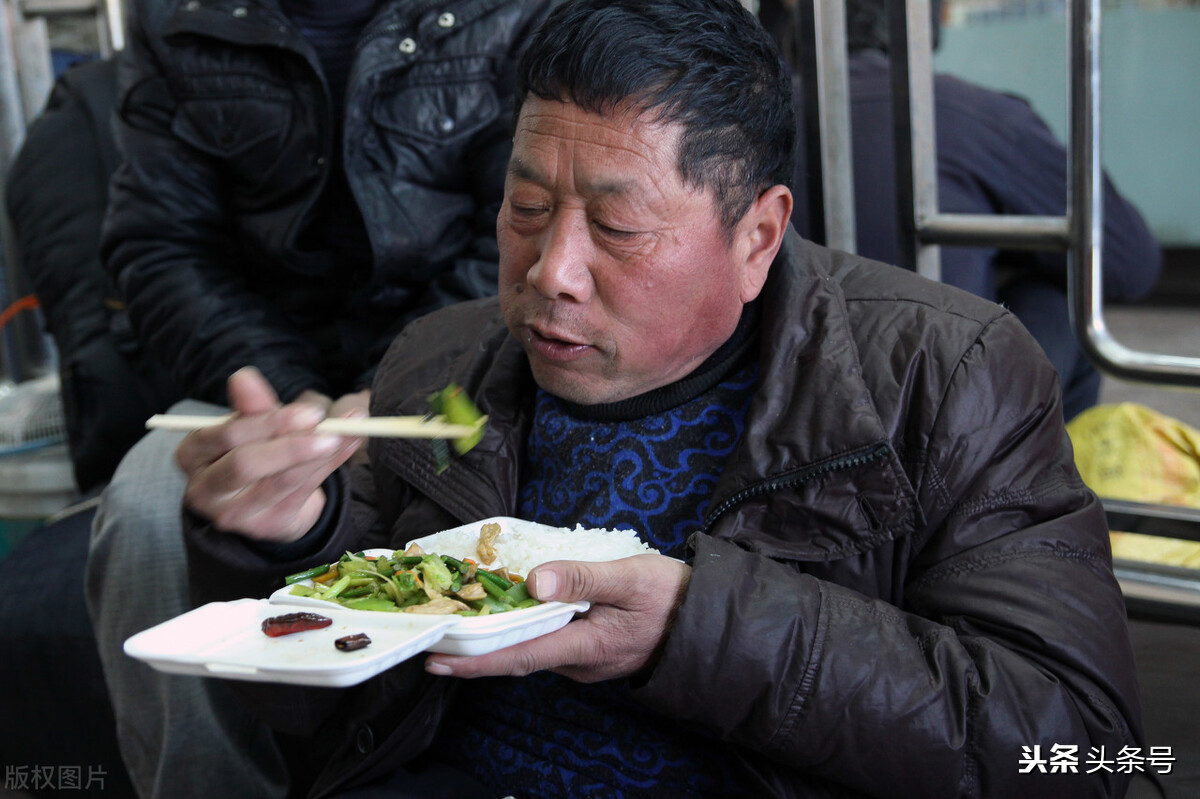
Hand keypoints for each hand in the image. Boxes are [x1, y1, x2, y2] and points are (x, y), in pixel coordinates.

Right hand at [176, 367, 363, 543]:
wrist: (262, 498)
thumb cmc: (252, 449)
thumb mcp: (251, 424)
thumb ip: (251, 405)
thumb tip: (243, 377)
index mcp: (192, 454)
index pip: (225, 436)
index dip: (268, 422)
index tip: (310, 412)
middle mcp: (205, 490)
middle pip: (246, 465)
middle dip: (292, 446)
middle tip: (328, 429)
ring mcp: (234, 514)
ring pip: (280, 482)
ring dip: (320, 455)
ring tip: (348, 433)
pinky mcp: (266, 526)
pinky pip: (302, 492)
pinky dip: (331, 465)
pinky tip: (349, 444)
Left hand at [424, 554, 690, 682]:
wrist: (707, 621)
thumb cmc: (672, 597)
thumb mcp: (631, 577)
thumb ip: (583, 578)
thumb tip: (536, 582)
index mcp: (588, 646)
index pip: (520, 657)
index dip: (476, 661)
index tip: (438, 660)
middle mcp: (580, 662)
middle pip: (518, 655)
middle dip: (475, 647)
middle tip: (435, 631)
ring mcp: (585, 659)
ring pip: (532, 647)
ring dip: (498, 635)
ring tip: (463, 614)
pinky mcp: (590, 650)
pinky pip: (549, 641)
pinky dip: (524, 627)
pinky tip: (511, 607)